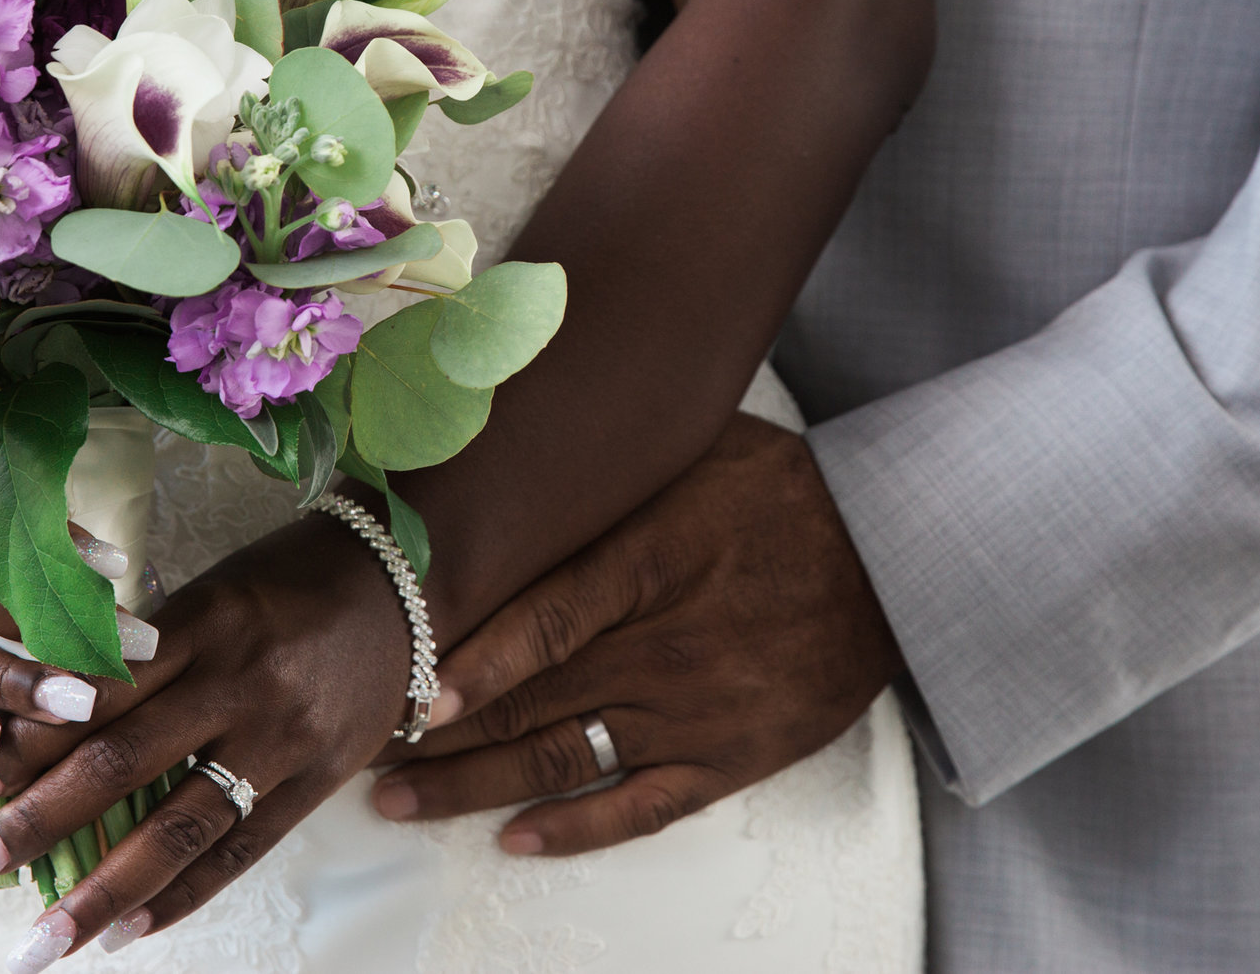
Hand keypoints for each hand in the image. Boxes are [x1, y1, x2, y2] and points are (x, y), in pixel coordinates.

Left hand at [0, 507, 413, 965]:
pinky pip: (241, 850)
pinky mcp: (319, 780)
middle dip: (41, 821)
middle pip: (124, 762)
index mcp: (205, 622)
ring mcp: (284, 738)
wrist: (403, 587)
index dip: (36, 741)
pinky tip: (129, 932)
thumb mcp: (213, 591)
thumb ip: (145, 653)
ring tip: (46, 937)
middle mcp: (241, 682)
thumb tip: (51, 716)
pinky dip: (181, 896)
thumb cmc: (289, 580)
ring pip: (179, 824)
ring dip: (103, 888)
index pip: (102, 692)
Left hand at [366, 413, 900, 856]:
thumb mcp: (697, 445)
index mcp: (652, 562)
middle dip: (434, 734)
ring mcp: (695, 711)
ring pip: (566, 759)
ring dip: (475, 787)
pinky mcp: (730, 758)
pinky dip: (575, 829)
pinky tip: (515, 838)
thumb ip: (608, 451)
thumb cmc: (788, 490)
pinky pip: (641, 806)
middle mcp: (665, 647)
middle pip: (530, 701)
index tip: (401, 691)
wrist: (898, 559)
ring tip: (401, 803)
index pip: (542, 622)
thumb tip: (513, 421)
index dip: (467, 663)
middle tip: (360, 748)